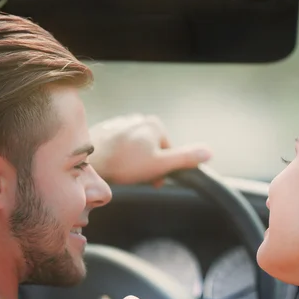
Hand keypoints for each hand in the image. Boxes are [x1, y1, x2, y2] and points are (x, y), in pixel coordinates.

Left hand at [88, 114, 211, 186]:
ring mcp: (121, 123)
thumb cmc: (124, 164)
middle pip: (152, 148)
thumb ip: (185, 158)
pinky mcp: (107, 130)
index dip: (164, 168)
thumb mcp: (160, 164)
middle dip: (148, 165)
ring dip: (134, 162)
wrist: (89, 162)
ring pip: (136, 148)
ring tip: (124, 173)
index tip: (154, 179)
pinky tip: (114, 166)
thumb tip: (208, 152)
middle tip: (138, 178)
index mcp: (155, 125)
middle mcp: (139, 119)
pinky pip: (120, 147)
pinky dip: (120, 157)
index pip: (168, 150)